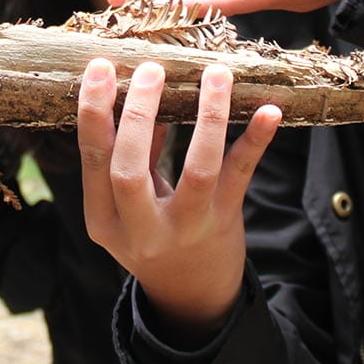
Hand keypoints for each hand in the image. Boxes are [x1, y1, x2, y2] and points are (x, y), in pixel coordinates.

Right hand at [78, 59, 280, 341]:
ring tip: (215, 75)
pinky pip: (241, 175)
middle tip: (151, 69)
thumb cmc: (151, 233)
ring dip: (208, 118)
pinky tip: (270, 111)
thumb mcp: (124, 205)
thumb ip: (129, 154)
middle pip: (130, 169)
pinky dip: (256, 140)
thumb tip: (139, 91)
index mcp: (103, 219)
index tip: (100, 67)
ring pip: (198, 169)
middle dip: (137, 115)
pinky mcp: (225, 220)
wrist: (191, 296)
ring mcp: (187, 226)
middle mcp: (141, 228)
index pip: (93, 160)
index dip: (93, 112)